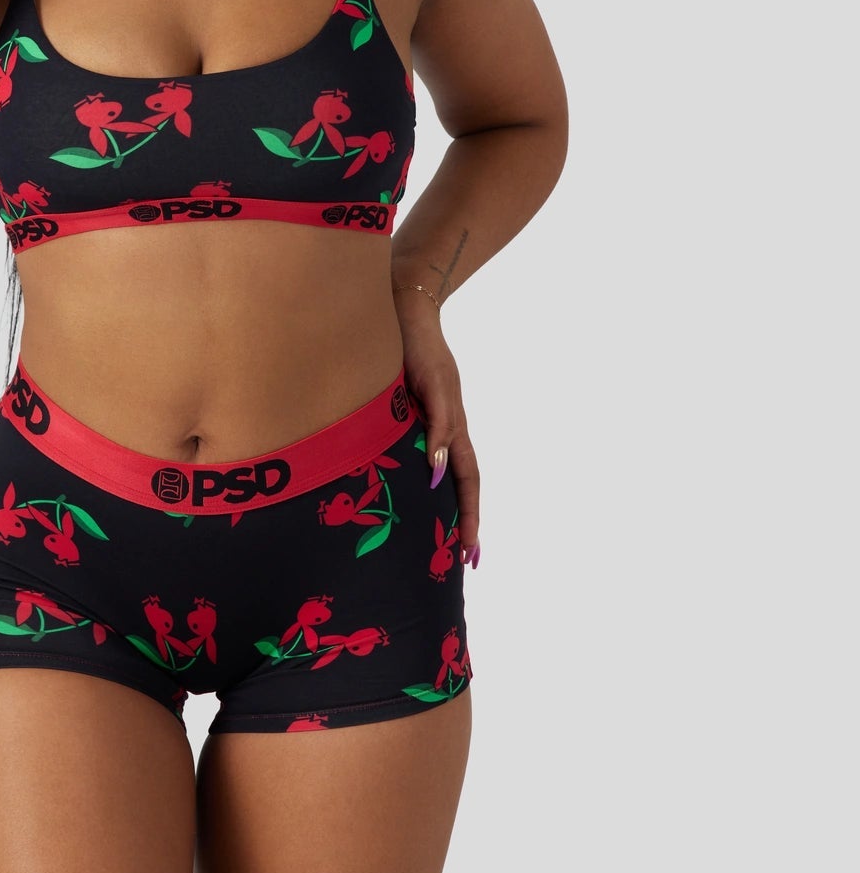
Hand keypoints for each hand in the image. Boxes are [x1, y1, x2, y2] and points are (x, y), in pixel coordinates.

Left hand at [392, 288, 481, 569]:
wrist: (401, 311)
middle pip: (458, 483)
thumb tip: (437, 475)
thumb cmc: (419, 348)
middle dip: (462, 522)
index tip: (471, 553)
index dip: (470, 516)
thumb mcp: (434, 387)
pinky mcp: (408, 412)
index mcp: (455, 426)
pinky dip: (417, 479)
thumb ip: (440, 427)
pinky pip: (415, 454)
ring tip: (436, 541)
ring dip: (440, 506)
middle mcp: (443, 429)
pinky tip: (405, 494)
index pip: (467, 481)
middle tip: (461, 562)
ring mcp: (428, 421)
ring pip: (438, 471)